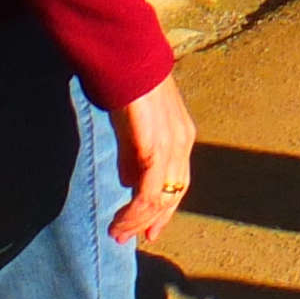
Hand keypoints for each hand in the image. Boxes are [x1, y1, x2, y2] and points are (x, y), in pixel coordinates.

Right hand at [109, 74, 196, 243]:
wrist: (128, 61)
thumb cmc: (129, 89)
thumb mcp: (135, 127)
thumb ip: (134, 155)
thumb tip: (130, 182)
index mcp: (181, 136)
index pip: (177, 182)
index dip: (163, 208)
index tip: (148, 230)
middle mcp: (182, 143)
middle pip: (172, 194)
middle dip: (150, 220)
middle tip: (127, 237)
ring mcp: (172, 146)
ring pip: (160, 198)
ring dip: (137, 221)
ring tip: (117, 233)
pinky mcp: (155, 149)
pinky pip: (147, 192)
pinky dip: (134, 213)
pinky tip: (119, 222)